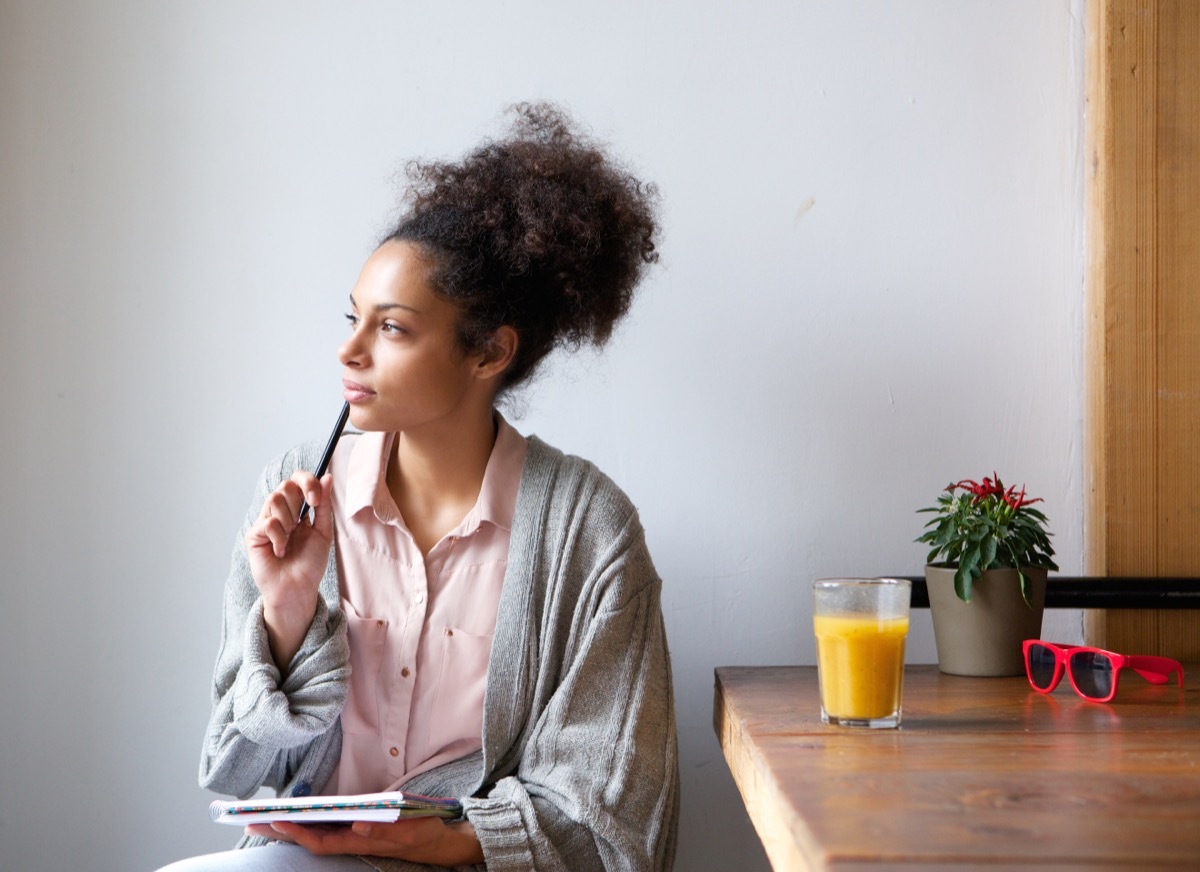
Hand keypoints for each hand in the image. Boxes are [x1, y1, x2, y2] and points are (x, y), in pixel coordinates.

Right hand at [244, 471, 333, 667]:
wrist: (298, 589)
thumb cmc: (310, 563)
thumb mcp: (323, 531)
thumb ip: (324, 505)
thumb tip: (327, 476)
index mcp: (297, 509)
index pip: (297, 480)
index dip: (307, 481)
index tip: (316, 499)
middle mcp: (280, 512)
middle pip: (285, 485)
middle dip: (299, 498)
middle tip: (304, 519)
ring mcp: (265, 522)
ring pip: (274, 499)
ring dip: (289, 520)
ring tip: (291, 539)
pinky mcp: (254, 535)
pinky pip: (268, 523)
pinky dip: (280, 537)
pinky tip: (281, 551)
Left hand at [244, 817, 484, 865]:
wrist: (438, 842)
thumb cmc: (422, 833)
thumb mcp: (409, 830)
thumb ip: (384, 830)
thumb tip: (357, 825)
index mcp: (360, 842)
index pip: (320, 841)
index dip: (297, 833)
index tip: (277, 820)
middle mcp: (351, 841)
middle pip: (310, 838)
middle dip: (281, 830)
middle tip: (251, 820)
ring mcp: (353, 837)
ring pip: (315, 834)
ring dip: (290, 827)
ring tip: (265, 817)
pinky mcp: (357, 831)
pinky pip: (325, 829)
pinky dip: (308, 823)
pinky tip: (297, 816)